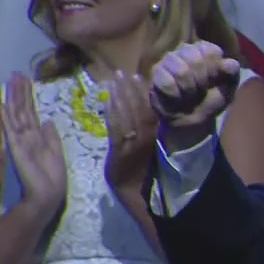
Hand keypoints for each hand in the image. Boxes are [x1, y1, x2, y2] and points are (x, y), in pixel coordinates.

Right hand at [1, 72, 66, 216]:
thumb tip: (48, 120)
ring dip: (13, 98)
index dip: (28, 97)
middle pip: (22, 110)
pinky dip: (7, 118)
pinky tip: (4, 105)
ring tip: (11, 81)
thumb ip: (51, 137)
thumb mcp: (56, 153)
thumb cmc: (52, 178)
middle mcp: (26, 136)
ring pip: (16, 115)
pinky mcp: (17, 148)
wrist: (48, 195)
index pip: (31, 113)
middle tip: (17, 73)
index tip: (26, 81)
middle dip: (19, 92)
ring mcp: (20, 141)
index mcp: (37, 137)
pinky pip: (11, 130)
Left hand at [104, 71, 158, 190]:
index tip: (138, 76)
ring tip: (114, 81)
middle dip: (131, 89)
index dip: (145, 92)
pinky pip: (116, 128)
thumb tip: (144, 106)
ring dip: (121, 96)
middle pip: (140, 108)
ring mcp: (134, 143)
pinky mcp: (121, 150)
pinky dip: (112, 113)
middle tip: (124, 73)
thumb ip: (147, 127)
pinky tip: (107, 101)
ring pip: (128, 115)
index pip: (152, 109)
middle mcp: (148, 136)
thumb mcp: (150, 145)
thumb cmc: (141, 166)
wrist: (134, 190)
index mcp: (156, 134)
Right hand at [149, 41, 238, 150]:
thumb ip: (231, 74)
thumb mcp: (228, 89)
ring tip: (190, 95)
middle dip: (202, 82)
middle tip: (201, 90)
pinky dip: (177, 96)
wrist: (193, 121)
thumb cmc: (211, 100)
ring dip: (189, 90)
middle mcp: (185, 50)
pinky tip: (178, 98)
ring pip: (181, 71)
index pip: (211, 51)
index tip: (214, 82)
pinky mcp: (156, 73)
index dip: (215, 71)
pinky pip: (168, 83)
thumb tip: (230, 63)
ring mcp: (169, 60)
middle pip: (196, 61)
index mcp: (205, 49)